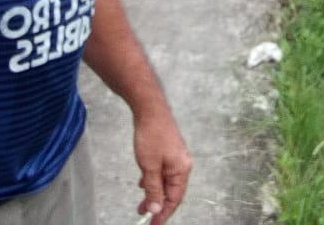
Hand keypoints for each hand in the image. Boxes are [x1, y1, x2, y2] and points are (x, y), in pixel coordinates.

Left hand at [131, 109, 190, 224]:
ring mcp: (175, 157)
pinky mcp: (167, 151)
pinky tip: (143, 182)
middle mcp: (181, 164)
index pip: (174, 199)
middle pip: (170, 191)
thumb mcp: (150, 166)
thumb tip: (156, 208)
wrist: (150, 109)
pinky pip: (161, 171)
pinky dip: (153, 179)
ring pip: (164, 181)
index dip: (163, 213)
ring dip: (153, 192)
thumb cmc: (151, 135)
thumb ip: (153, 189)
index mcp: (181, 170)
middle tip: (144, 215)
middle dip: (157, 204)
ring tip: (141, 203)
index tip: (153, 224)